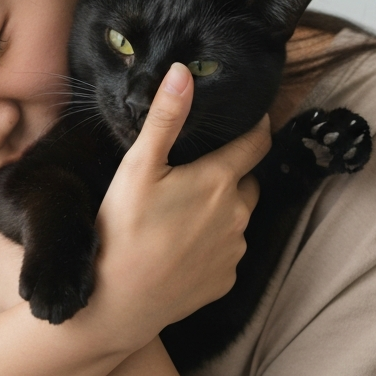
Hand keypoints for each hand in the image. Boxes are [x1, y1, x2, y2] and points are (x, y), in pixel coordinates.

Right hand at [91, 62, 269, 348]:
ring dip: (220, 212)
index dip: (254, 127)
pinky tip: (179, 250)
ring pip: (237, 219)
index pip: (257, 142)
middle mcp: (238, 215)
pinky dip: (211, 247)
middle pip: (246, 182)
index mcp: (220, 181)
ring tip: (180, 218)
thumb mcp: (137, 168)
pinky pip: (226, 253)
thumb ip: (165, 119)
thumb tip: (183, 72)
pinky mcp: (226, 280)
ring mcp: (234, 251)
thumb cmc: (123, 231)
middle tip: (191, 178)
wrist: (118, 303)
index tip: (249, 120)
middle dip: (229, 175)